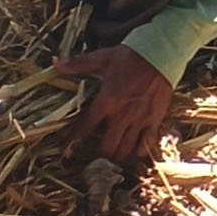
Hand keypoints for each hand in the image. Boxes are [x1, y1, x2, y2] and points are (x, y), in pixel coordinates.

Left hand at [57, 45, 174, 162]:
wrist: (160, 54)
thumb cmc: (130, 57)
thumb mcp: (102, 58)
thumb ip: (78, 64)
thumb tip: (55, 63)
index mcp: (106, 100)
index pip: (85, 126)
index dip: (74, 141)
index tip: (66, 152)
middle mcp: (122, 115)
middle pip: (107, 147)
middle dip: (98, 157)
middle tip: (93, 160)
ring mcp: (139, 120)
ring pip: (126, 150)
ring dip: (117, 158)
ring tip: (111, 161)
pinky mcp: (154, 120)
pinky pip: (146, 144)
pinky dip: (139, 153)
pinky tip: (134, 156)